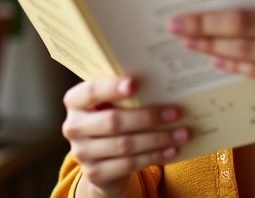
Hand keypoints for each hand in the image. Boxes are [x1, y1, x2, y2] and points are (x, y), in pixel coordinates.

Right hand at [62, 76, 189, 196]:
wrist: (100, 154)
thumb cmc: (112, 114)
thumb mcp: (112, 101)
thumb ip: (125, 91)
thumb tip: (162, 81)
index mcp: (75, 101)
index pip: (91, 91)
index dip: (111, 88)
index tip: (135, 83)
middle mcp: (73, 126)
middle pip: (113, 121)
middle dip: (148, 117)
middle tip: (175, 113)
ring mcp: (82, 153)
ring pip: (125, 145)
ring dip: (157, 139)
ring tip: (181, 133)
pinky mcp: (95, 173)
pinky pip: (129, 164)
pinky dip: (153, 157)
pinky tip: (171, 150)